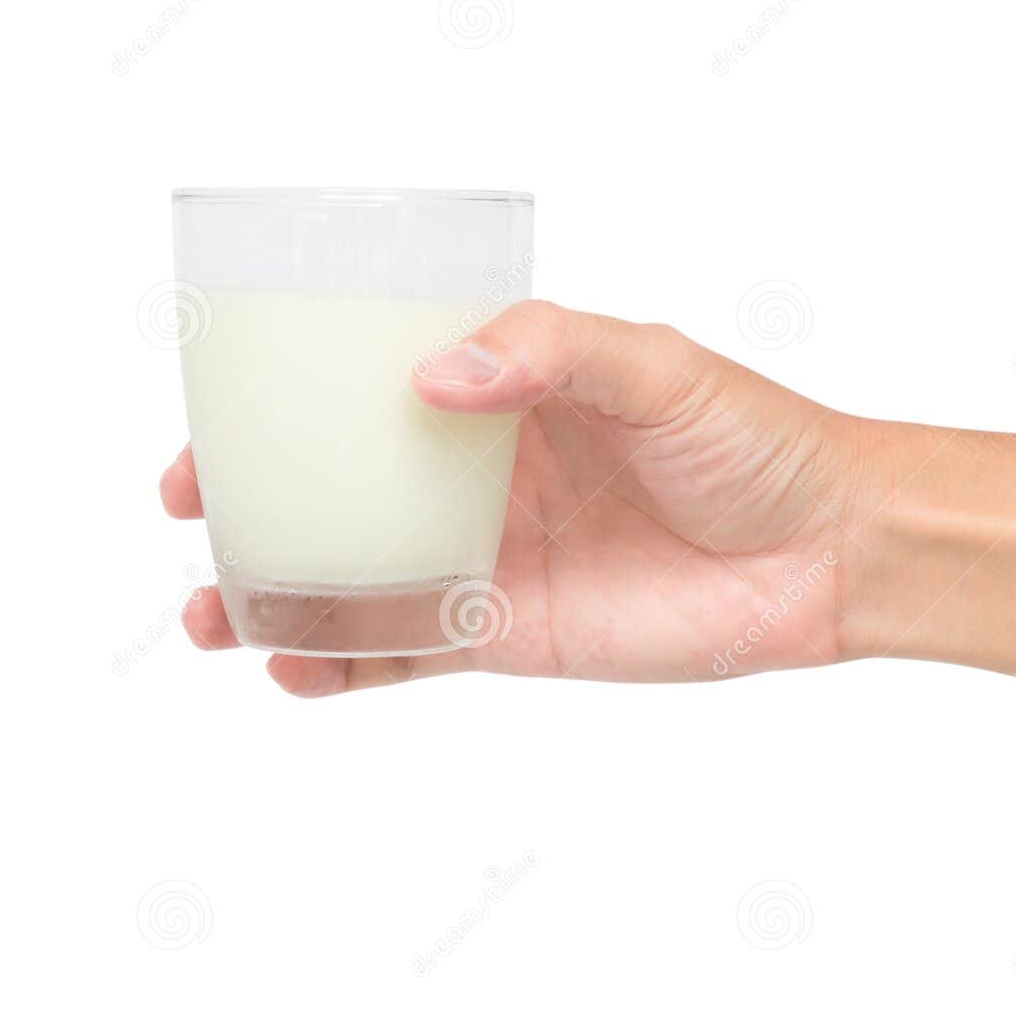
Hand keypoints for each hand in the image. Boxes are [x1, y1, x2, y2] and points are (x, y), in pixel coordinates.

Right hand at [160, 300, 868, 697]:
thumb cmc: (752, 439)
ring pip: (354, 575)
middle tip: (191, 507)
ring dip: (274, 593)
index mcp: (502, 395)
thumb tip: (438, 370)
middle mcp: (480, 475)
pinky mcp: (511, 635)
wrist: (823, 550)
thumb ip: (551, 350)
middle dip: (253, 498)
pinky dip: (343, 663)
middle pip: (339, 485)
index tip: (218, 411)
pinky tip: (290, 667)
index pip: (370, 387)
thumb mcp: (655, 364)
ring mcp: (487, 559)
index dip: (288, 398)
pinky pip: (407, 652)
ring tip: (211, 614)